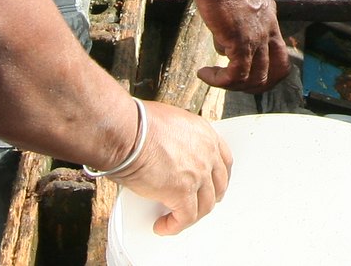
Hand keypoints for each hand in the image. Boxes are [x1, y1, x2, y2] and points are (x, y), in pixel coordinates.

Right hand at [112, 101, 233, 235]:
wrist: (127, 131)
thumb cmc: (138, 124)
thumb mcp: (168, 124)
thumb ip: (177, 141)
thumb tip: (168, 155)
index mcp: (204, 134)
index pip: (223, 160)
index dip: (218, 177)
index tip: (213, 185)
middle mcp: (206, 153)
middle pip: (218, 184)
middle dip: (210, 197)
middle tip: (198, 205)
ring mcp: (197, 173)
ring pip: (204, 205)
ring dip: (192, 215)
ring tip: (177, 219)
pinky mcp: (182, 191)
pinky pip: (185, 217)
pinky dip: (174, 225)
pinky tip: (163, 226)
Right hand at [194, 0, 289, 92]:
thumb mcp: (236, 4)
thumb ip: (234, 26)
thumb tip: (223, 45)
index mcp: (270, 20)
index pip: (280, 54)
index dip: (267, 70)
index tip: (247, 73)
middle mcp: (268, 31)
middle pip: (277, 71)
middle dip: (257, 85)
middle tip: (233, 85)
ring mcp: (257, 38)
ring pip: (257, 78)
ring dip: (234, 86)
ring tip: (214, 79)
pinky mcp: (241, 42)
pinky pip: (236, 74)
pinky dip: (220, 81)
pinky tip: (204, 74)